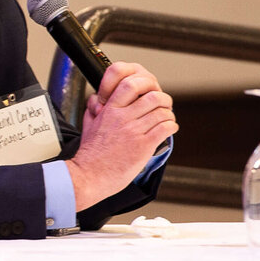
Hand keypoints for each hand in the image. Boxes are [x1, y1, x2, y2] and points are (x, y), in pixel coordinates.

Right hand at [65, 62, 177, 210]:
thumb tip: (97, 101)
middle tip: (165, 104)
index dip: (144, 85)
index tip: (149, 91)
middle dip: (163, 99)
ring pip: (162, 112)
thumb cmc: (90, 154)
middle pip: (152, 97)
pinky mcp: (144, 146)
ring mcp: (134, 131)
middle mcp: (122, 118)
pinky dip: (172, 127)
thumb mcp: (88, 126)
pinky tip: (169, 130)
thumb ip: (93, 110)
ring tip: (168, 119)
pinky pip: (165, 128)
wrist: (89, 175)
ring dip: (169, 115)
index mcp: (109, 110)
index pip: (130, 85)